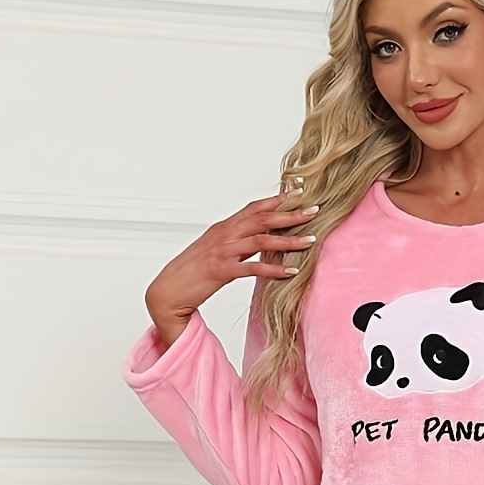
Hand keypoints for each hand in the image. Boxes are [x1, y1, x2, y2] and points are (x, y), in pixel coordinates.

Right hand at [144, 193, 319, 346]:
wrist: (168, 290)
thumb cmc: (192, 272)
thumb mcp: (214, 250)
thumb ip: (234, 241)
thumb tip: (256, 239)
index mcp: (223, 227)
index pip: (254, 207)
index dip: (277, 199)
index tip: (299, 193)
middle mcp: (224, 234)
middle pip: (262, 218)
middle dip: (291, 214)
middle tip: (314, 210)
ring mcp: (223, 251)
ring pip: (261, 240)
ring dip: (289, 240)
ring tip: (311, 241)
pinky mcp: (222, 271)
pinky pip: (253, 268)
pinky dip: (274, 269)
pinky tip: (290, 272)